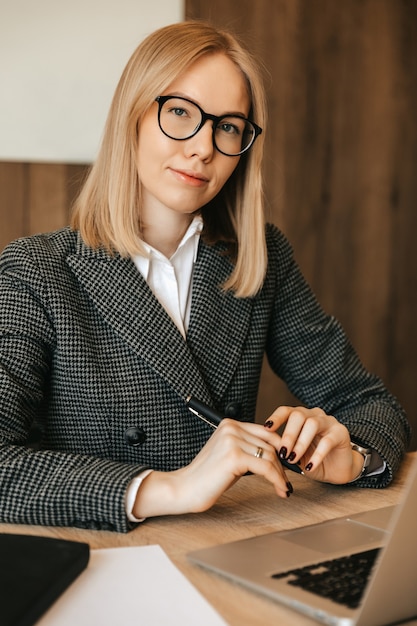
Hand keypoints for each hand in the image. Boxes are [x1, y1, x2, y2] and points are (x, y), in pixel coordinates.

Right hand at [132, 418, 292, 518]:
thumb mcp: (230, 456)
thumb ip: (248, 448)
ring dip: (281, 475)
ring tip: (284, 489)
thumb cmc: (207, 477)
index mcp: (229, 424)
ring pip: (270, 456)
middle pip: (270, 445)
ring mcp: (232, 441)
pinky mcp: (234, 457)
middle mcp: (231, 428)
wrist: (185, 489)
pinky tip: (281, 490)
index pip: (266, 433)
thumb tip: (277, 454)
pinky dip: (277, 480)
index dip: (280, 450)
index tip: (287, 467)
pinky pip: (266, 468)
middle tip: (286, 482)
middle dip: (282, 465)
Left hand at [264, 406, 362, 483]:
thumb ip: (283, 450)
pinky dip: (317, 455)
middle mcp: (314, 415)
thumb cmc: (312, 459)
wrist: (337, 470)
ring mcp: (329, 422)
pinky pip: (328, 441)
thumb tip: (266, 451)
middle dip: (288, 434)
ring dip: (300, 443)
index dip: (276, 418)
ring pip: (312, 424)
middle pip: (298, 415)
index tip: (266, 428)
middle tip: (282, 452)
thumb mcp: (294, 455)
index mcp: (301, 416)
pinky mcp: (341, 433)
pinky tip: (309, 467)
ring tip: (293, 459)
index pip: (286, 411)